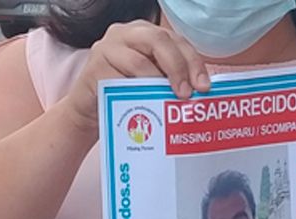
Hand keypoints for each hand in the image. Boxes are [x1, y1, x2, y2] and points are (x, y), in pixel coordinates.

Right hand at [59, 20, 209, 132]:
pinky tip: (145, 104)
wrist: (91, 108)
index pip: (176, 40)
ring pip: (139, 61)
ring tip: (169, 101)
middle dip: (178, 67)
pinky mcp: (94, 67)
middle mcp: (126, 34)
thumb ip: (172, 79)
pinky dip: (135, 93)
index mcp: (146, 34)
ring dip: (158, 84)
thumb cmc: (127, 93)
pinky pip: (119, 79)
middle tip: (187, 93)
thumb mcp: (153, 81)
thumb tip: (201, 92)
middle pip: (159, 40)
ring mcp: (108, 47)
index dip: (193, 62)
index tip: (204, 86)